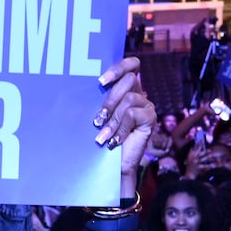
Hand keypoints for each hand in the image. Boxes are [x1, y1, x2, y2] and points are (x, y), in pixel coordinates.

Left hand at [95, 58, 155, 195]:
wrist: (111, 165)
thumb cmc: (102, 138)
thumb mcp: (99, 114)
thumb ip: (98, 98)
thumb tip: (80, 84)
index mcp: (127, 89)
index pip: (132, 65)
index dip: (119, 67)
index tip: (100, 81)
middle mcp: (139, 94)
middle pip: (129, 80)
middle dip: (110, 100)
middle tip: (98, 119)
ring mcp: (146, 106)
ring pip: (129, 98)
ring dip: (113, 119)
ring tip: (104, 135)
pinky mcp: (151, 118)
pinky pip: (133, 114)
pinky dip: (121, 128)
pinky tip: (115, 140)